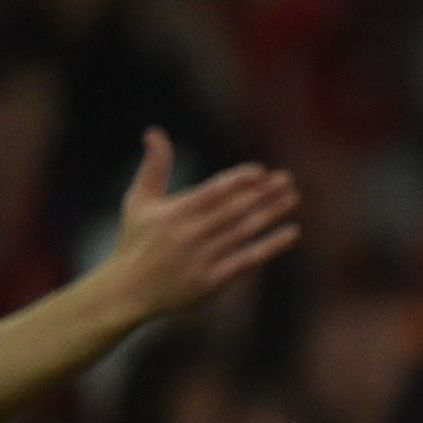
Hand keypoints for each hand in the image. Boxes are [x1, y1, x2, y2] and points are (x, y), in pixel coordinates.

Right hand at [94, 133, 300, 330]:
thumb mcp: (139, 201)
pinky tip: (292, 232)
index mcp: (175, 212)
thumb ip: (154, 167)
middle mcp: (191, 233)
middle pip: (235, 208)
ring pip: (245, 231)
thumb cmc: (136, 241)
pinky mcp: (214, 281)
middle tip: (287, 179)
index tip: (262, 171)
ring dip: (272, 212)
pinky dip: (272, 245)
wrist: (130, 290)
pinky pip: (249, 259)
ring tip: (293, 197)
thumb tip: (155, 131)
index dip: (240, 180)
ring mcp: (204, 257)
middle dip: (263, 192)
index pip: (214, 191)